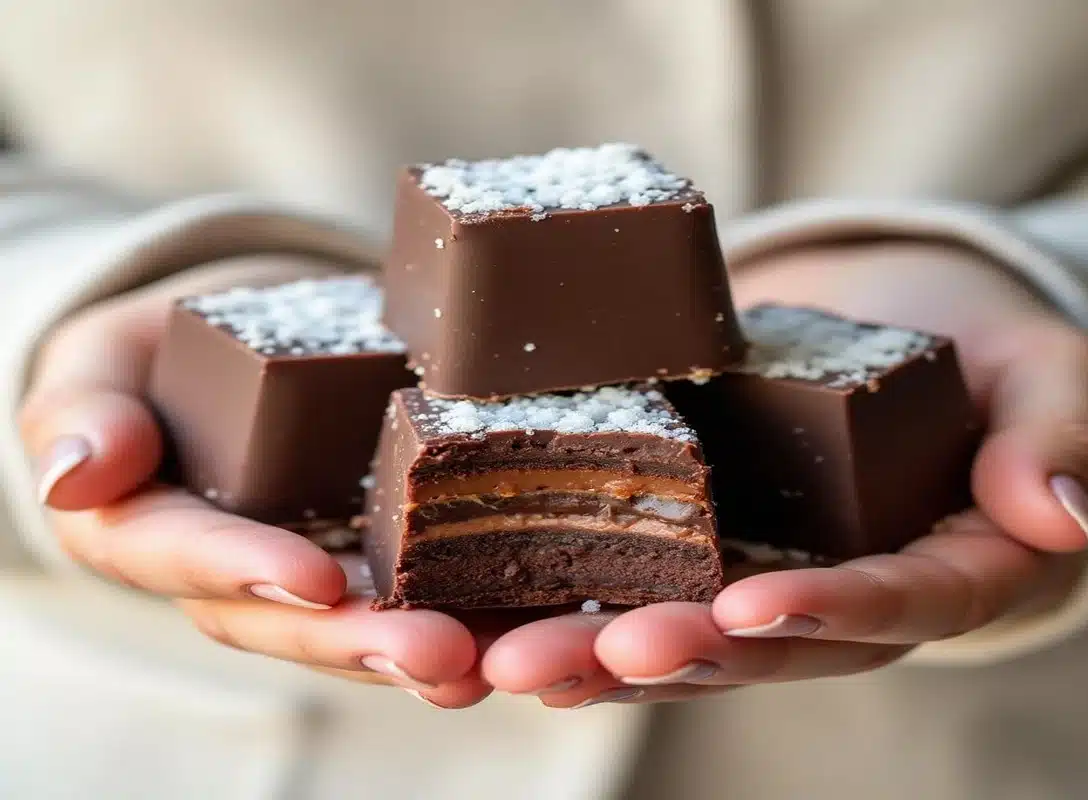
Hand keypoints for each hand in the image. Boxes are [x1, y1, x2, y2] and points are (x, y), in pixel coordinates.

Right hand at [19, 257, 487, 707]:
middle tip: (439, 654)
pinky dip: (482, 606)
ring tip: (494, 660)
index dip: (248, 572)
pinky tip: (537, 618)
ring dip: (435, 647)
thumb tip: (76, 476)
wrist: (253, 333)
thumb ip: (81, 414)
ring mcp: (326, 565)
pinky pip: (432, 583)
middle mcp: (245, 573)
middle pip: (296, 621)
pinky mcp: (394, 544)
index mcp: (158, 535)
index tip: (316, 578)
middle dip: (366, 641)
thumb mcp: (98, 366)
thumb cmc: (161, 353)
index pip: (191, 561)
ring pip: (372, 622)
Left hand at [477, 242, 1087, 706]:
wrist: (911, 320)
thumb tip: (1062, 520)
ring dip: (589, 647)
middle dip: (669, 653)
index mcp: (935, 573)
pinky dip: (565, 598)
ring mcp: (760, 569)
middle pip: (756, 641)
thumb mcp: (1057, 381)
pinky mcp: (698, 533)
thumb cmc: (995, 357)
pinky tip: (489, 615)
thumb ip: (1062, 442)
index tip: (752, 604)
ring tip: (502, 655)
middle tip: (584, 656)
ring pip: (676, 628)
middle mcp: (835, 594)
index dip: (826, 611)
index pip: (889, 608)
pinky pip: (634, 577)